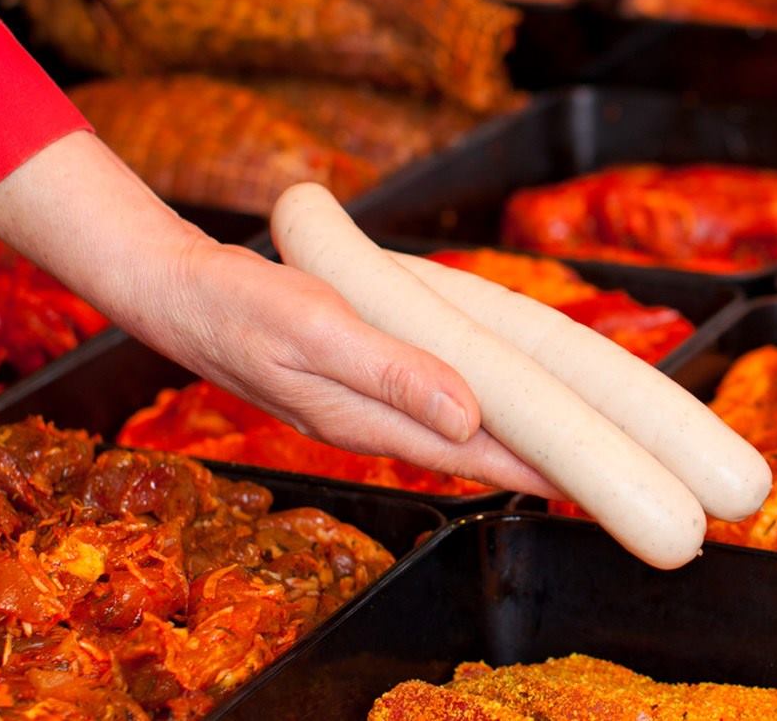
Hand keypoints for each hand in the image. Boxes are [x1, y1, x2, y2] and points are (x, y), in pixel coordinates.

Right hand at [0, 132, 557, 496]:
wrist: (179, 293)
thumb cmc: (245, 306)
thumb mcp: (320, 331)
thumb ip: (393, 375)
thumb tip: (466, 416)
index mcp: (365, 422)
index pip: (469, 455)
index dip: (532, 469)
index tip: (588, 484)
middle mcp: (368, 425)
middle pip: (467, 453)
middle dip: (531, 464)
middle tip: (596, 474)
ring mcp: (358, 408)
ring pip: (448, 432)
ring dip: (504, 439)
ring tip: (561, 443)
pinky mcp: (351, 383)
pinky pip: (423, 403)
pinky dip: (466, 405)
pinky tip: (488, 397)